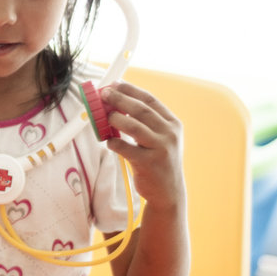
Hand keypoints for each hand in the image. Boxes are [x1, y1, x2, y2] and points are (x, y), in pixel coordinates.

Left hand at [100, 82, 185, 211]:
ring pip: (133, 126)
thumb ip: (144, 122)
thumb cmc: (158, 160)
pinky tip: (109, 141)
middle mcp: (169, 134)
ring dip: (115, 119)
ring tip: (105, 117)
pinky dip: (114, 142)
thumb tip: (115, 103)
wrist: (168, 192)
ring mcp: (161, 149)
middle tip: (104, 94)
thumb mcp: (160, 138)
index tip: (115, 84)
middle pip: (140, 110)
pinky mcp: (149, 164)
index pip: (150, 100)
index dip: (131, 90)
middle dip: (119, 99)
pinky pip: (125, 148)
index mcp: (173, 124)